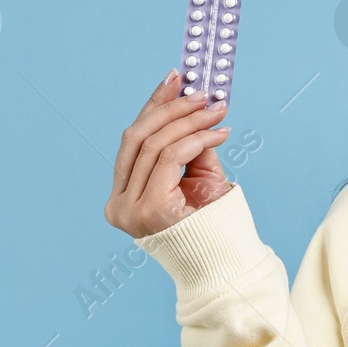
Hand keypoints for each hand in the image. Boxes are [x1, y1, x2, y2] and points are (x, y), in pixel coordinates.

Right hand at [104, 70, 232, 238]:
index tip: (174, 80)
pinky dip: (197, 139)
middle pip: (138, 138)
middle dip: (170, 109)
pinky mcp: (151, 210)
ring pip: (154, 145)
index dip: (153, 107)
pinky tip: (220, 132)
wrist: (228, 266)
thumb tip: (193, 104)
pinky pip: (170, 159)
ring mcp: (130, 209)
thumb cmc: (214, 225)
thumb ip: (189, 146)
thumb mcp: (198, 178)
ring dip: (189, 121)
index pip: (132, 142)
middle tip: (200, 92)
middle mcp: (119, 205)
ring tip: (217, 110)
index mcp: (123, 198)